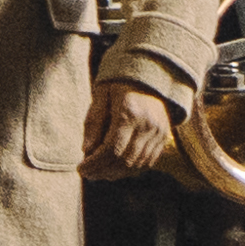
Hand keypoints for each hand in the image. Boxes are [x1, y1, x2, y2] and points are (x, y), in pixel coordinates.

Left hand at [78, 61, 180, 177]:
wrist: (152, 71)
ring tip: (99, 173)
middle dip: (103, 171)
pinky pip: (148, 161)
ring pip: (136, 165)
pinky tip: (116, 169)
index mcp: (130, 112)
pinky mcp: (164, 136)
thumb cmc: (121, 81)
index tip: (81, 168)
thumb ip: (94, 121)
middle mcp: (148, 125)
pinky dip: (131, 170)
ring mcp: (159, 132)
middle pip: (124, 161)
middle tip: (87, 174)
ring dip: (116, 174)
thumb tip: (86, 150)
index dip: (94, 164)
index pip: (111, 150)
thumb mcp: (101, 94)